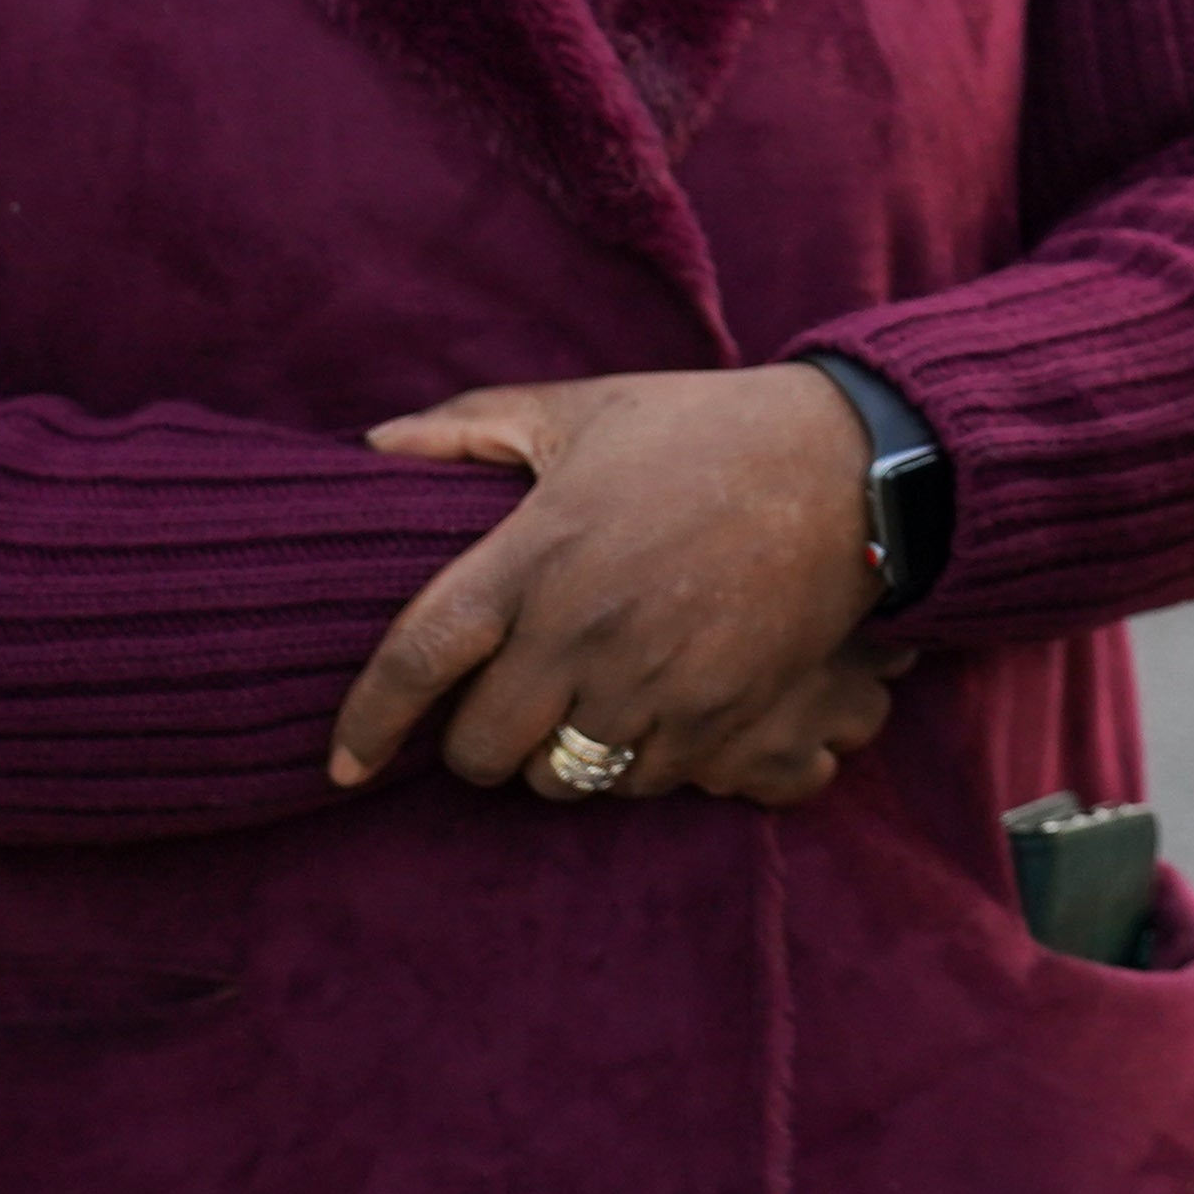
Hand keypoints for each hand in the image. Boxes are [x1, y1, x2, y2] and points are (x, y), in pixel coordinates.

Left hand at [327, 366, 906, 807]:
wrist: (852, 470)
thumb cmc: (705, 432)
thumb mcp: (584, 408)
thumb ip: (471, 424)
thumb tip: (374, 445)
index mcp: (538, 553)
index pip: (419, 656)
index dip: (367, 720)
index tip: (341, 762)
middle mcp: (585, 631)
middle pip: (482, 751)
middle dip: (476, 745)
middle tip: (502, 708)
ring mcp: (656, 684)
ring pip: (562, 780)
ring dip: (556, 757)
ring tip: (579, 707)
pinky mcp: (720, 721)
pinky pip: (643, 785)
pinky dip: (632, 763)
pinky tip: (647, 710)